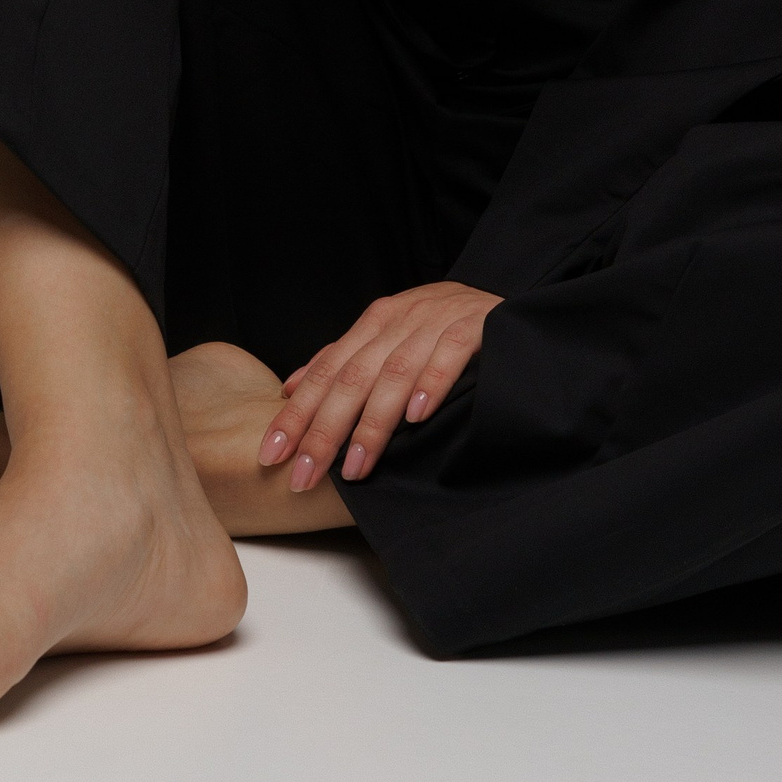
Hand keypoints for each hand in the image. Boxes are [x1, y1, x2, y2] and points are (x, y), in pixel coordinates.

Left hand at [256, 281, 503, 491]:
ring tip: (355, 467)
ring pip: (395, 373)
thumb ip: (342, 360)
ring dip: (372, 423)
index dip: (297, 413)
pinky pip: (449, 354)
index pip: (326, 371)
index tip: (271, 454)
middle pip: (352, 378)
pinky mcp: (476, 325)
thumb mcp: (389, 336)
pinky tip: (417, 417)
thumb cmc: (442, 327)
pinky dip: (431, 384)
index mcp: (375, 322)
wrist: (510, 306)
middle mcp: (400, 319)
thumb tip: (289, 388)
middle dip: (323, 430)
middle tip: (303, 475)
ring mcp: (437, 321)